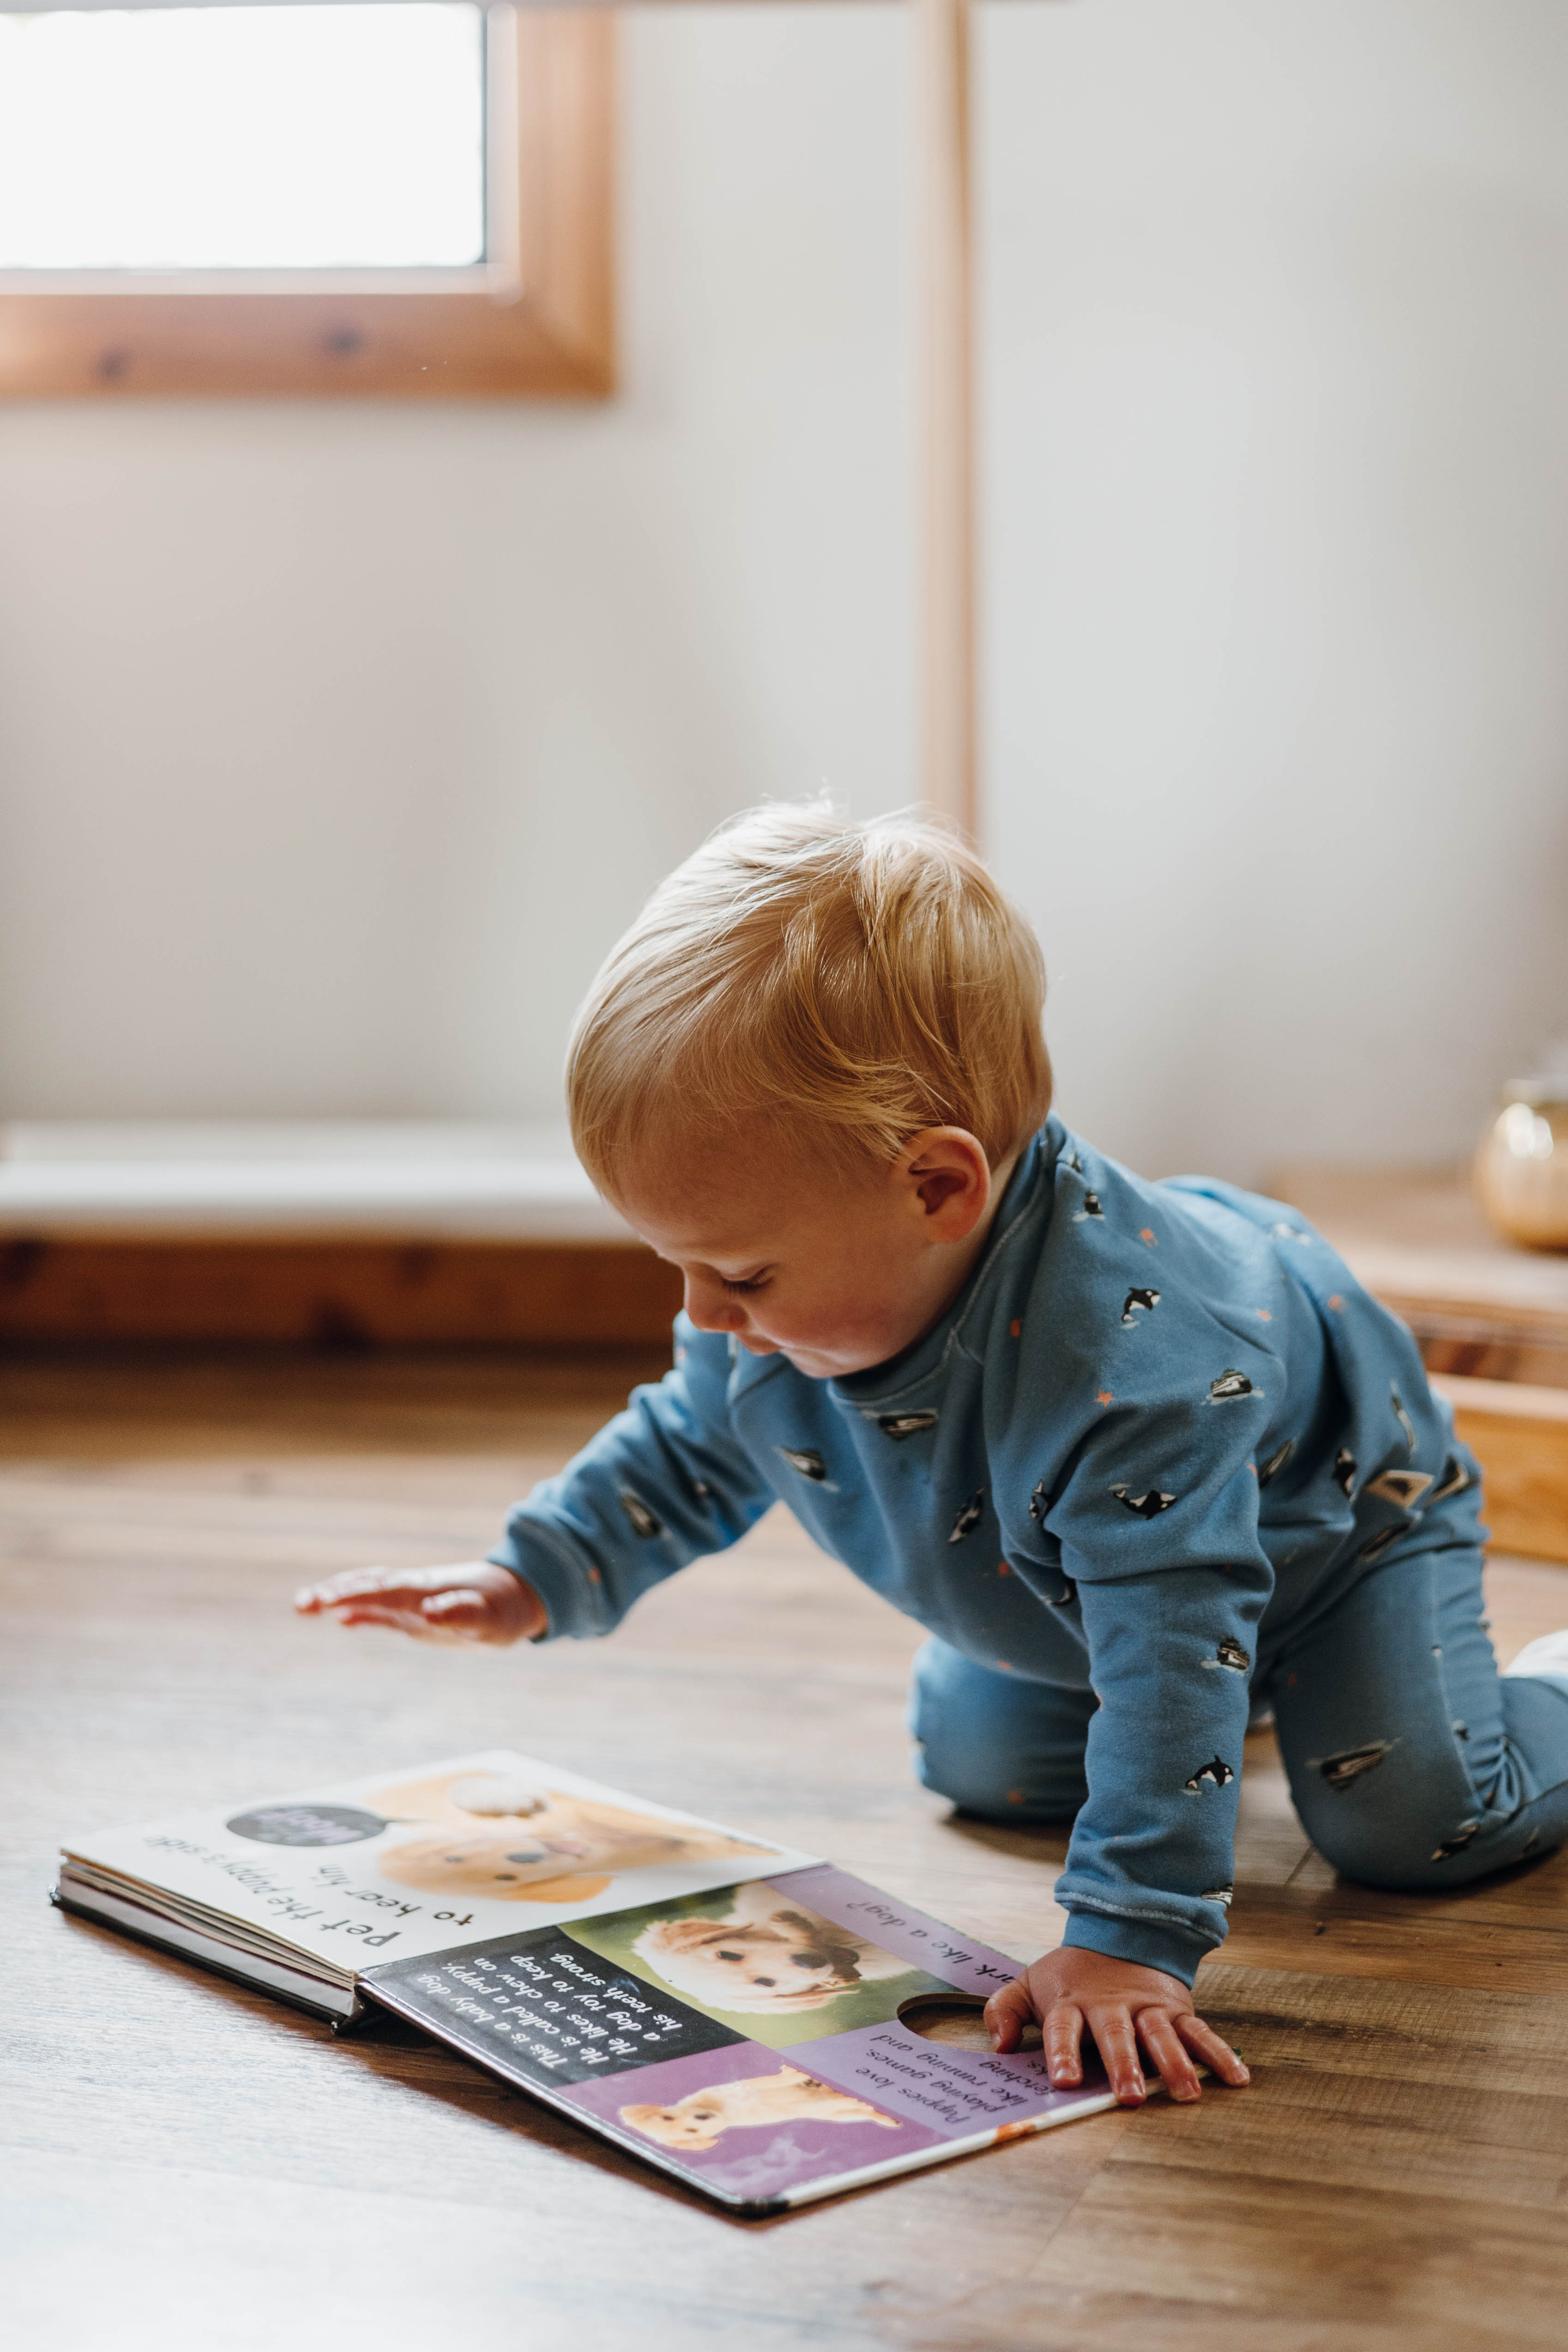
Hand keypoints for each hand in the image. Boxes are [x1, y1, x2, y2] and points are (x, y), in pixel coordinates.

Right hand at [294, 1561, 546, 1645]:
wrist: (514, 1597)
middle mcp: (413, 1591)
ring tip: (304, 1605)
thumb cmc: (503, 1610)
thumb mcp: (490, 1618)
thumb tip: (430, 1610)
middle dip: (334, 1592)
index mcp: (427, 1591)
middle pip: (368, 1587)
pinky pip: (380, 1609)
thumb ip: (462, 1612)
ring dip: (338, 1596)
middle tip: (301, 1604)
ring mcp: (411, 1600)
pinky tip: (338, 1618)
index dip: (356, 1595)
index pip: (384, 1592)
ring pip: (368, 1593)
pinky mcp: (414, 1612)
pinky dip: (358, 1611)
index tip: (327, 1601)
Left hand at [984, 1945, 1248, 2106]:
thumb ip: (1006, 2009)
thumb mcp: (1031, 1983)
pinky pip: (1200, 2031)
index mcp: (1073, 2003)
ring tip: (1186, 2093)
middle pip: (1116, 2035)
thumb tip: (999, 2045)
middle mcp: (1111, 2006)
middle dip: (1123, 2065)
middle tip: (1129, 2096)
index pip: (1065, 2029)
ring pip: (1161, 2034)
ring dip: (1173, 2063)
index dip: (1063, 2053)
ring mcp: (1147, 2007)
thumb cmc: (1071, 1976)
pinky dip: (1218, 2053)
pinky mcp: (1176, 2008)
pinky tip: (1236, 2078)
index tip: (1063, 2081)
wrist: (1118, 1932)